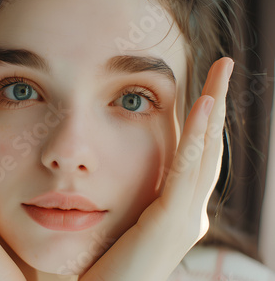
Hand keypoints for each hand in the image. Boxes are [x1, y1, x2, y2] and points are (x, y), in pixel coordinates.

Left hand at [79, 57, 233, 280]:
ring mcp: (186, 218)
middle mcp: (191, 214)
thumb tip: (124, 176)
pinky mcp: (171, 222)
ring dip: (214, 109)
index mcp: (178, 212)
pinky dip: (197, 136)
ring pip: (206, 153)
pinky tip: (203, 104)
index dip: (201, 121)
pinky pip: (187, 170)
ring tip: (221, 70)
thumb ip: (134, 201)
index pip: (195, 157)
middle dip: (217, 105)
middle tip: (223, 66)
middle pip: (209, 149)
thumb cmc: (103, 267)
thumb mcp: (123, 225)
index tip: (199, 87)